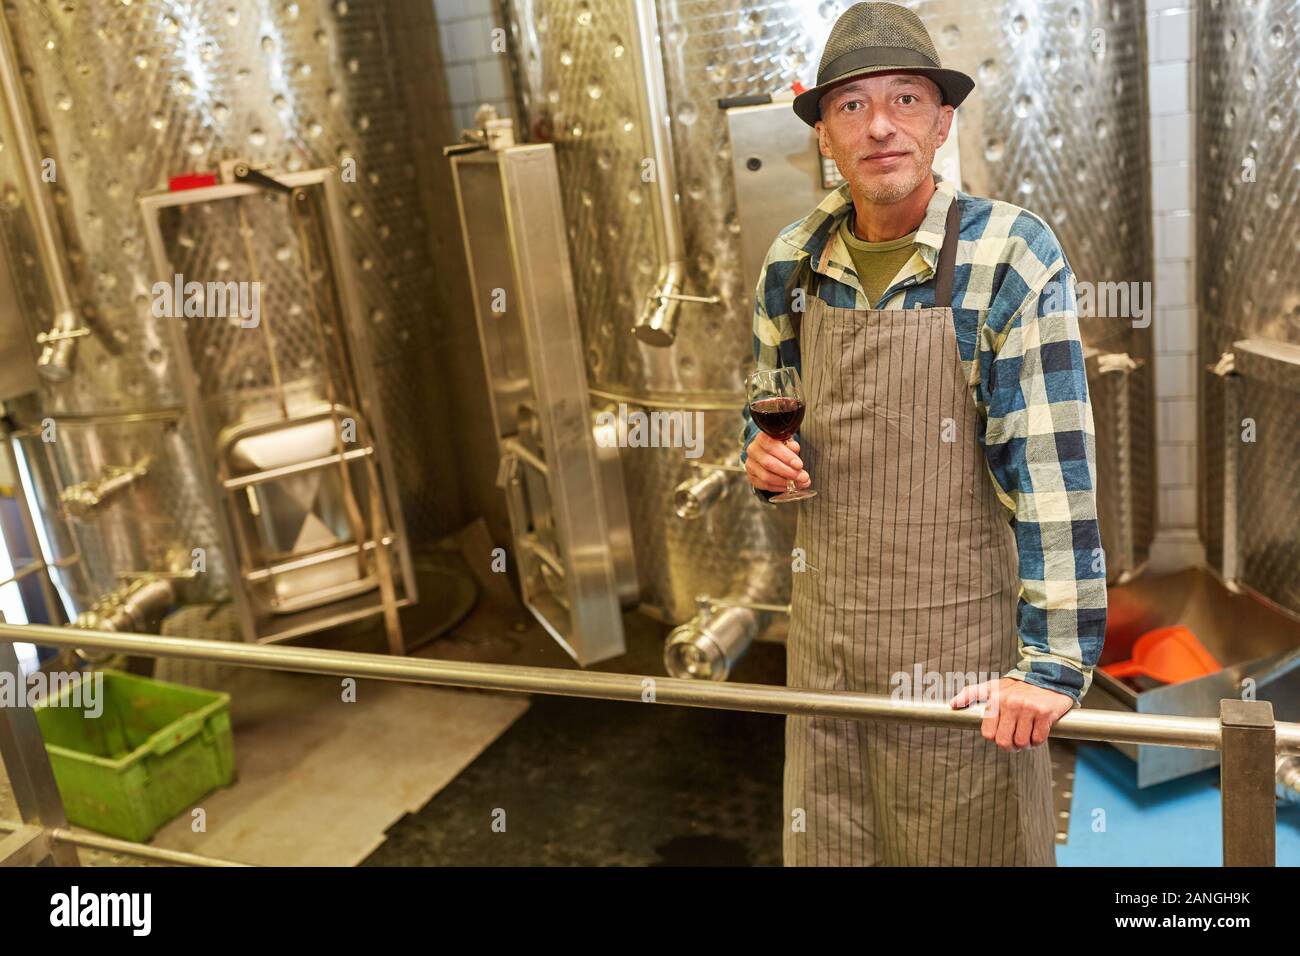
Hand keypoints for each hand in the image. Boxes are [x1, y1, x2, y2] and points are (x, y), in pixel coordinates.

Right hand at [744, 433, 810, 493]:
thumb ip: (791, 445)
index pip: (772, 446)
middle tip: (802, 477)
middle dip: (788, 472)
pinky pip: (765, 485)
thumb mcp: (787, 442)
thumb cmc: (779, 446)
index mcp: (762, 438)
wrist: (767, 452)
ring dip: (785, 482)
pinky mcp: (752, 477)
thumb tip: (795, 448)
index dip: (786, 456)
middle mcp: (753, 451)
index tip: (799, 465)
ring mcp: (750, 465)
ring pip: (766, 477)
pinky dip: (779, 487)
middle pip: (769, 464)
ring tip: (799, 483)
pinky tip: (789, 486)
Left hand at [949, 678, 1072, 752]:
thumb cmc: (1018, 685)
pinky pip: (1038, 739)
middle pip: (1004, 741)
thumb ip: (971, 694)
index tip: (1003, 734)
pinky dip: (1038, 740)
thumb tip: (952, 704)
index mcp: (995, 699)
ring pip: (1022, 742)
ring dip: (1026, 744)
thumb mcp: (993, 686)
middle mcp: (1010, 703)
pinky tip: (1038, 731)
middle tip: (1016, 740)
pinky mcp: (1044, 713)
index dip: (996, 738)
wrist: (1048, 676)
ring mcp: (1028, 708)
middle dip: (1011, 746)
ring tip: (1028, 733)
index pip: (988, 734)